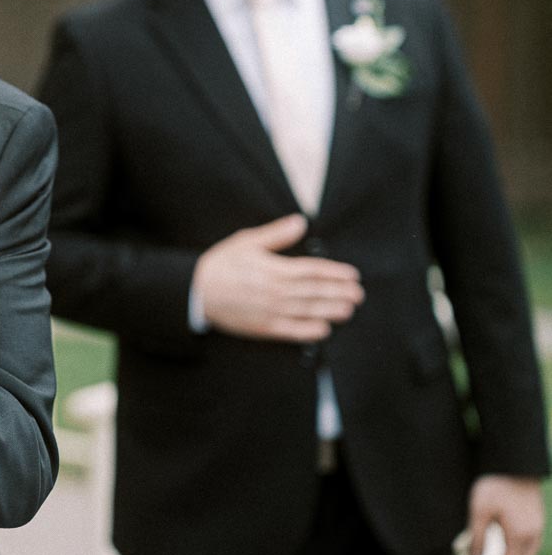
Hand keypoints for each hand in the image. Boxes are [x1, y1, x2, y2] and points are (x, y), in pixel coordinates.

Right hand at [192, 214, 362, 341]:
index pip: (312, 270)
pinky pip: (291, 332)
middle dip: (339, 292)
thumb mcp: (246, 241)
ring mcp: (271, 311)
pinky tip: (324, 330)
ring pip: (308, 311)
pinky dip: (309, 331)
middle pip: (315, 292)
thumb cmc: (221, 264)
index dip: (335, 273)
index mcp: (274, 269)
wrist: (196, 291)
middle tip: (358, 294)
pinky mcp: (263, 327)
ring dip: (331, 310)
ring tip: (348, 310)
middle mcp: (276, 292)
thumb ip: (276, 234)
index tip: (352, 275)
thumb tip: (299, 222)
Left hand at [466, 474, 543, 554]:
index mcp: (520, 536)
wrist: (515, 465)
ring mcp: (537, 529)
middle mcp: (533, 536)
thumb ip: (477, 537)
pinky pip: (529, 547)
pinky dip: (518, 554)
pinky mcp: (536, 522)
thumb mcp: (479, 509)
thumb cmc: (496, 485)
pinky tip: (505, 552)